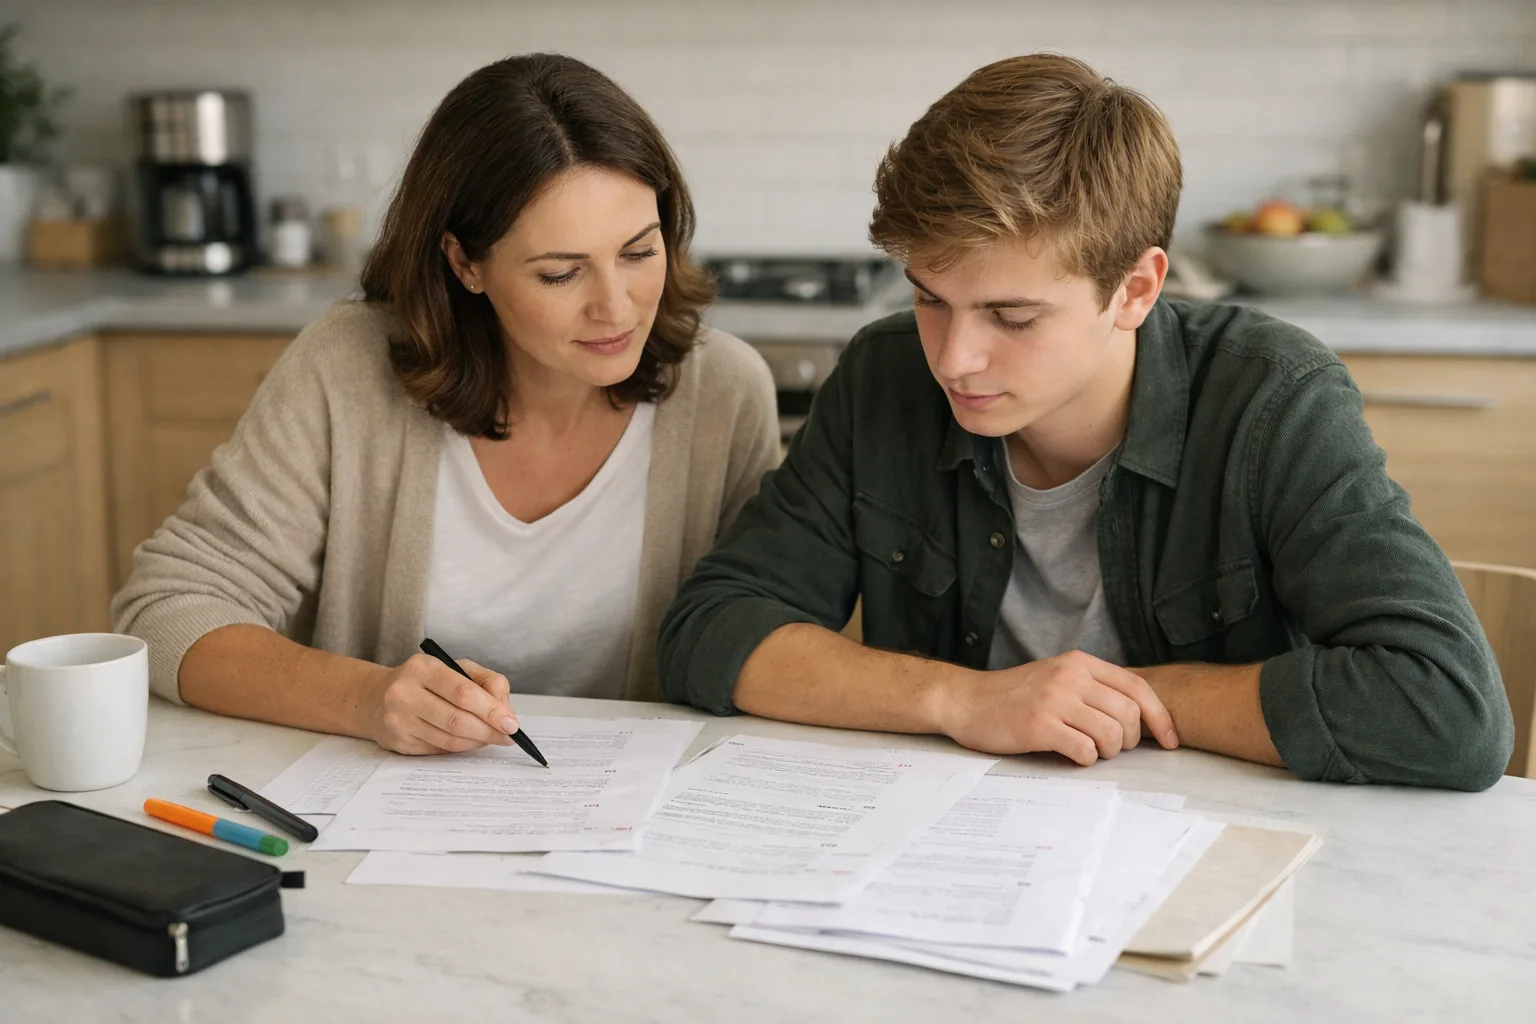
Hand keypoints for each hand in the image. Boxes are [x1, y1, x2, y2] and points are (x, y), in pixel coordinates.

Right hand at [360, 653, 519, 754]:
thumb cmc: (425, 681)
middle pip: (457, 720)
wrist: (377, 698)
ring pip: (449, 739)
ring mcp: (398, 720)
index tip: (511, 724)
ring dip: (477, 742)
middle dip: (489, 731)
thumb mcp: (457, 669)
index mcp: (422, 668)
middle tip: (507, 736)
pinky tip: (468, 740)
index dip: (491, 711)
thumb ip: (488, 683)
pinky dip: (460, 747)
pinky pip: (439, 750)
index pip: (463, 693)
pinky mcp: (398, 742)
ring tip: (490, 737)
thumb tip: (506, 713)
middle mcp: (404, 693)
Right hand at [934, 651, 1177, 765]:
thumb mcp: (1056, 677)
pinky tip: (1070, 754)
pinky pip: (1084, 749)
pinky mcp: (1039, 725)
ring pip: (1111, 734)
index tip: (1170, 741)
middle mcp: (1070, 676)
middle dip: (1130, 740)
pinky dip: (1085, 759)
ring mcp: (1054, 700)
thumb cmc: (1013, 696)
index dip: (1161, 717)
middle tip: (1112, 748)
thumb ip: (1092, 687)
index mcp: (1079, 663)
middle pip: (1130, 714)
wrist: (966, 700)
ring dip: (1107, 752)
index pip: (1138, 687)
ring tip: (1089, 750)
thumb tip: (1140, 716)